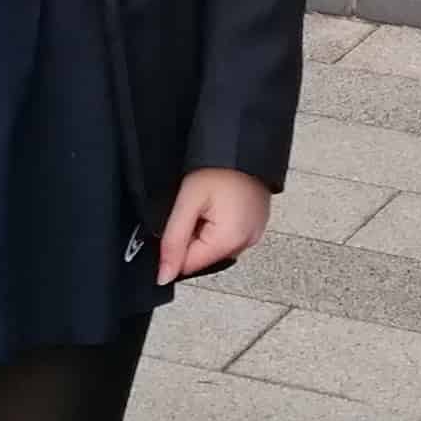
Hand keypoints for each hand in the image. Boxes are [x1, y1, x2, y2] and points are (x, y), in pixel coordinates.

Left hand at [157, 169, 270, 283]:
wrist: (243, 144)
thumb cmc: (218, 167)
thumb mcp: (187, 203)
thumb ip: (173, 242)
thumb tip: (164, 276)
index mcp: (230, 241)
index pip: (189, 265)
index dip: (177, 245)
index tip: (180, 219)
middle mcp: (246, 243)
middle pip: (203, 257)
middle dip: (192, 237)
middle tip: (195, 206)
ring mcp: (254, 234)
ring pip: (215, 247)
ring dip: (205, 231)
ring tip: (209, 203)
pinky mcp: (256, 225)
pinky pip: (229, 235)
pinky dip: (218, 224)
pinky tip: (219, 204)